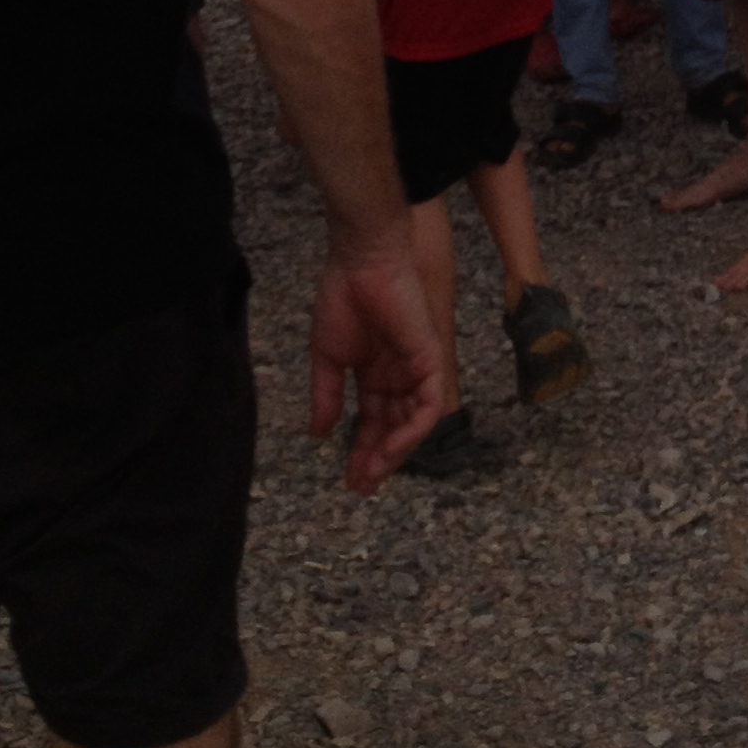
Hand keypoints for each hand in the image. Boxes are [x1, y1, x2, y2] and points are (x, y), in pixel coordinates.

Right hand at [309, 243, 446, 490]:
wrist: (361, 261)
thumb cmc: (342, 298)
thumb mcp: (327, 356)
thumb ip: (326, 396)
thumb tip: (318, 435)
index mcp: (373, 372)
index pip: (372, 421)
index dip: (361, 451)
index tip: (349, 480)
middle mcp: (397, 374)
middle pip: (393, 427)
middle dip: (378, 459)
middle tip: (361, 486)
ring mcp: (415, 366)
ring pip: (413, 421)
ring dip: (396, 451)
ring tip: (373, 473)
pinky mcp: (430, 357)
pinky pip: (429, 403)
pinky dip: (414, 429)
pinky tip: (391, 448)